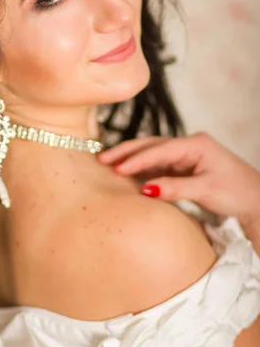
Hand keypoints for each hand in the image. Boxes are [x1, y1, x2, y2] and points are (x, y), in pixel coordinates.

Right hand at [97, 132, 259, 228]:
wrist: (256, 202)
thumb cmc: (237, 193)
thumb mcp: (206, 191)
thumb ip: (175, 188)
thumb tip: (145, 189)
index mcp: (197, 144)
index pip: (160, 149)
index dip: (137, 158)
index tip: (117, 167)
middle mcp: (189, 145)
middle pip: (151, 146)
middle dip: (126, 152)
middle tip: (101, 159)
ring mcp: (185, 156)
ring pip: (152, 154)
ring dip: (130, 160)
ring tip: (107, 165)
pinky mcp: (183, 168)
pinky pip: (157, 166)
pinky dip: (140, 170)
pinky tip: (125, 174)